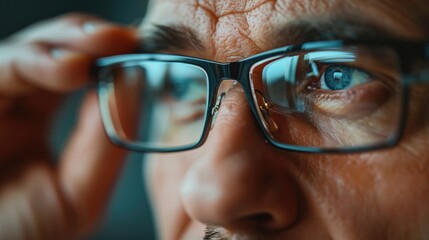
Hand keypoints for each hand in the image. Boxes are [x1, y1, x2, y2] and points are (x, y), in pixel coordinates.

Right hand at [0, 13, 137, 238]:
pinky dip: (34, 63)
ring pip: (26, 51)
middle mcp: (12, 103)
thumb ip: (105, 143)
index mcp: (36, 119)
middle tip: (127, 39)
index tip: (140, 52)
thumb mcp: (79, 195)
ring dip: (68, 44)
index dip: (108, 58)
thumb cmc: (24, 234)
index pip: (74, 72)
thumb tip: (129, 85)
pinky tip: (71, 68)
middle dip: (91, 40)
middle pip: (53, 51)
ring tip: (105, 47)